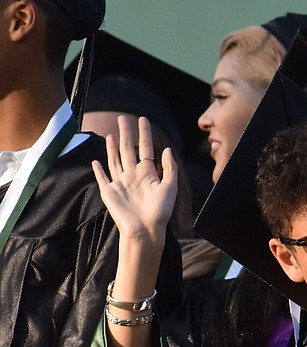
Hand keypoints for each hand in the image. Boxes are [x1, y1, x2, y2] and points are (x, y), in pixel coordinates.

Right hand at [92, 115, 177, 241]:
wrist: (146, 229)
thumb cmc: (160, 211)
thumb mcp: (170, 187)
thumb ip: (169, 168)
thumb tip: (168, 149)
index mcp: (148, 173)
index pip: (145, 148)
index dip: (144, 133)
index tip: (143, 119)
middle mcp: (133, 175)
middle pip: (128, 149)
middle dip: (126, 133)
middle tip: (123, 117)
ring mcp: (120, 183)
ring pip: (115, 159)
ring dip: (113, 146)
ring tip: (112, 133)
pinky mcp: (109, 192)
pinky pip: (103, 178)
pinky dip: (99, 170)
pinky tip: (96, 161)